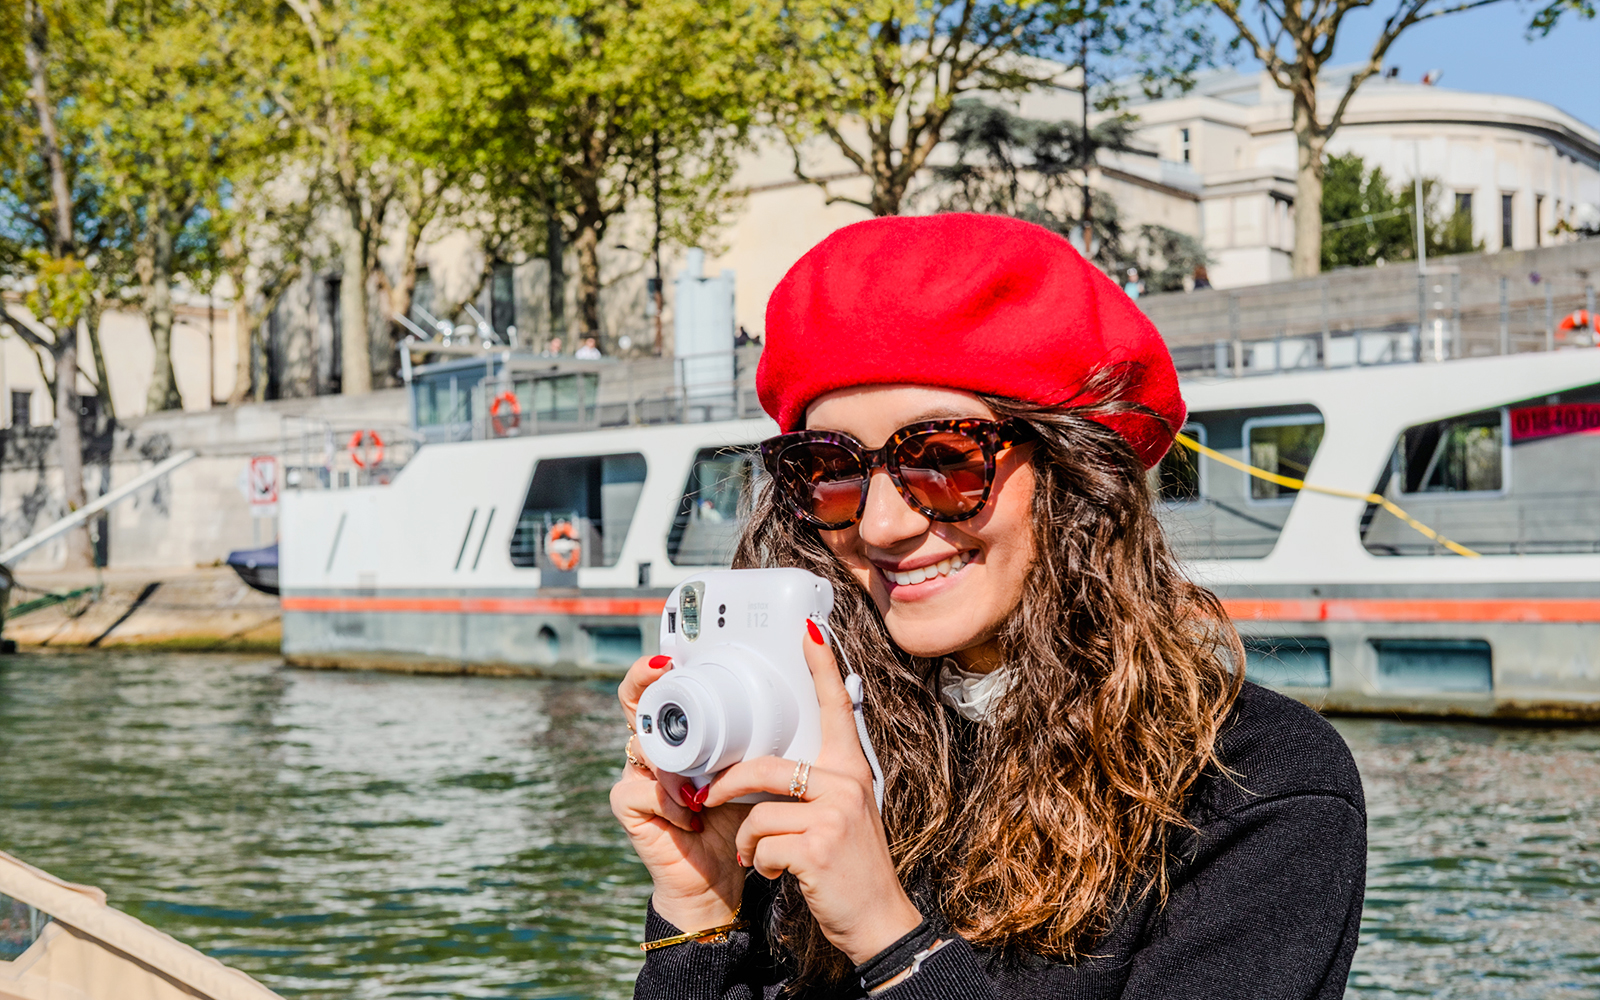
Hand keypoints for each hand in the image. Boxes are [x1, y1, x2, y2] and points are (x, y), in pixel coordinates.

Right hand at [610, 653, 748, 931]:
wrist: (724, 874)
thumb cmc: (741, 815)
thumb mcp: (755, 768)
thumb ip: (762, 737)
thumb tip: (809, 694)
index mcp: (680, 734)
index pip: (657, 690)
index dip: (654, 668)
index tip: (671, 656)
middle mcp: (653, 749)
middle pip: (632, 704)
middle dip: (642, 683)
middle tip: (664, 672)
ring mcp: (635, 775)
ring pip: (640, 746)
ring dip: (673, 758)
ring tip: (702, 782)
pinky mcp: (629, 807)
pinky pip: (642, 791)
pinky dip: (671, 801)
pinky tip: (694, 817)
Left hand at [703, 622, 922, 964]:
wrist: (877, 921)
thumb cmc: (849, 869)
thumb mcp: (842, 816)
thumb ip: (818, 786)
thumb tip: (773, 769)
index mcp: (851, 770)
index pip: (836, 709)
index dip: (821, 667)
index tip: (809, 629)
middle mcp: (847, 783)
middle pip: (766, 766)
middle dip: (728, 787)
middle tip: (709, 800)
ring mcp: (834, 813)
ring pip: (757, 812)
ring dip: (750, 842)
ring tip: (764, 858)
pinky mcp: (818, 845)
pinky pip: (762, 843)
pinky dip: (762, 864)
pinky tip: (780, 875)